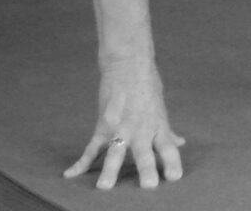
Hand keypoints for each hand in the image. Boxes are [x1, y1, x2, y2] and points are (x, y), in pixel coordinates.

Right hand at [63, 60, 183, 189]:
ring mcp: (121, 126)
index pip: (168, 147)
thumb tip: (181, 143)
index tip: (175, 178)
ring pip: (116, 150)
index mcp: (157, 125)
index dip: (172, 162)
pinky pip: (91, 147)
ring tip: (105, 187)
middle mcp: (141, 128)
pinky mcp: (103, 124)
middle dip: (146, 168)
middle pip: (145, 151)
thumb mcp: (160, 108)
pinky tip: (70, 175)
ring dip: (110, 168)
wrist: (129, 63)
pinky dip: (80, 162)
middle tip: (149, 186)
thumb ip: (167, 131)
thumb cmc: (147, 85)